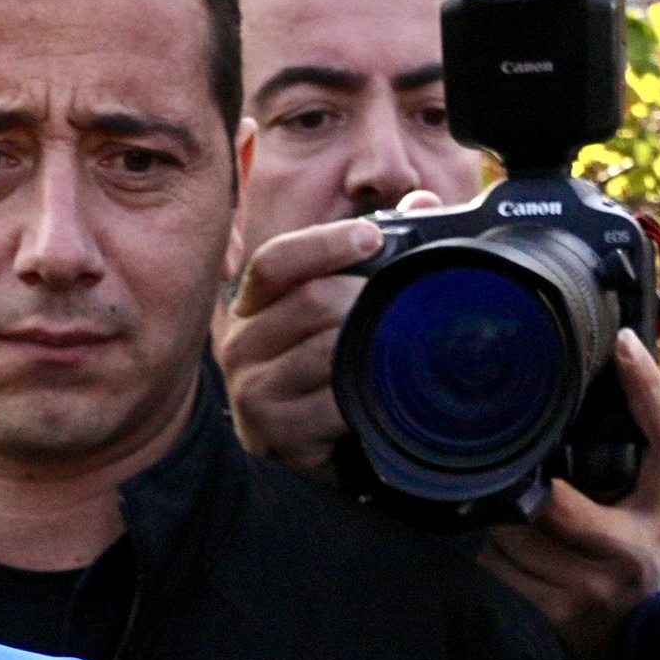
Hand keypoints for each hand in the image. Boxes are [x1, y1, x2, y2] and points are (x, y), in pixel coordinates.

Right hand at [218, 212, 389, 472]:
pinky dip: (360, 399)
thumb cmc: (324, 374)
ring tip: (389, 354)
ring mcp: (250, 389)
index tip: (371, 238)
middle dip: (365, 301)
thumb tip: (422, 203)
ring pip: (324, 349)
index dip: (323, 243)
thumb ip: (371, 255)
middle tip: (399, 310)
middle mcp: (237, 343)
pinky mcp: (270, 432)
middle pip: (310, 300)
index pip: (274, 261)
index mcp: (249, 306)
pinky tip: (371, 400)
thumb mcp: (336, 312)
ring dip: (367, 348)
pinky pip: (329, 403)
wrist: (310, 456)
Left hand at [480, 330, 659, 659]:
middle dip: (521, 495)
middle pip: (554, 499)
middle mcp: (637, 552)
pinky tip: (506, 569)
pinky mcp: (558, 616)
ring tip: (513, 539)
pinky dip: (489, 564)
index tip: (623, 343)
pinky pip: (498, 572)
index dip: (648, 389)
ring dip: (498, 532)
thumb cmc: (613, 574)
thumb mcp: (634, 521)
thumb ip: (619, 470)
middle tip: (515, 494)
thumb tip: (585, 387)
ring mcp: (597, 590)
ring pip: (515, 536)